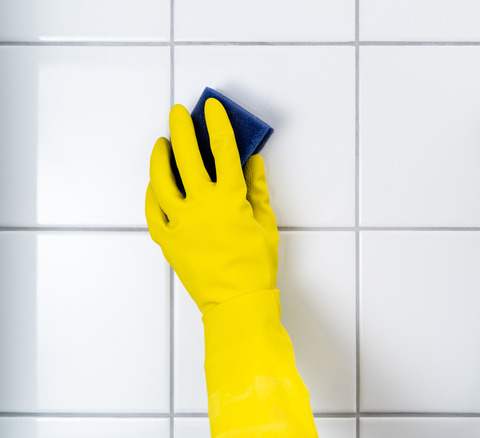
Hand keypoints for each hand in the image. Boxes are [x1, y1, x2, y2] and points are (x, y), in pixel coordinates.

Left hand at [145, 99, 278, 313]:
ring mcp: (180, 222)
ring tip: (161, 143)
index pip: (223, 150)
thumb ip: (258, 189)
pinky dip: (152, 193)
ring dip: (160, 157)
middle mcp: (201, 205)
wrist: (237, 301)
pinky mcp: (168, 239)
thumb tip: (254, 163)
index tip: (212, 108)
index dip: (218, 124)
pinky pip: (152, 210)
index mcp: (230, 199)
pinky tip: (154, 184)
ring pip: (161, 180)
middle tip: (179, 114)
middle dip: (182, 129)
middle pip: (187, 156)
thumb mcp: (266, 223)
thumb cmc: (255, 266)